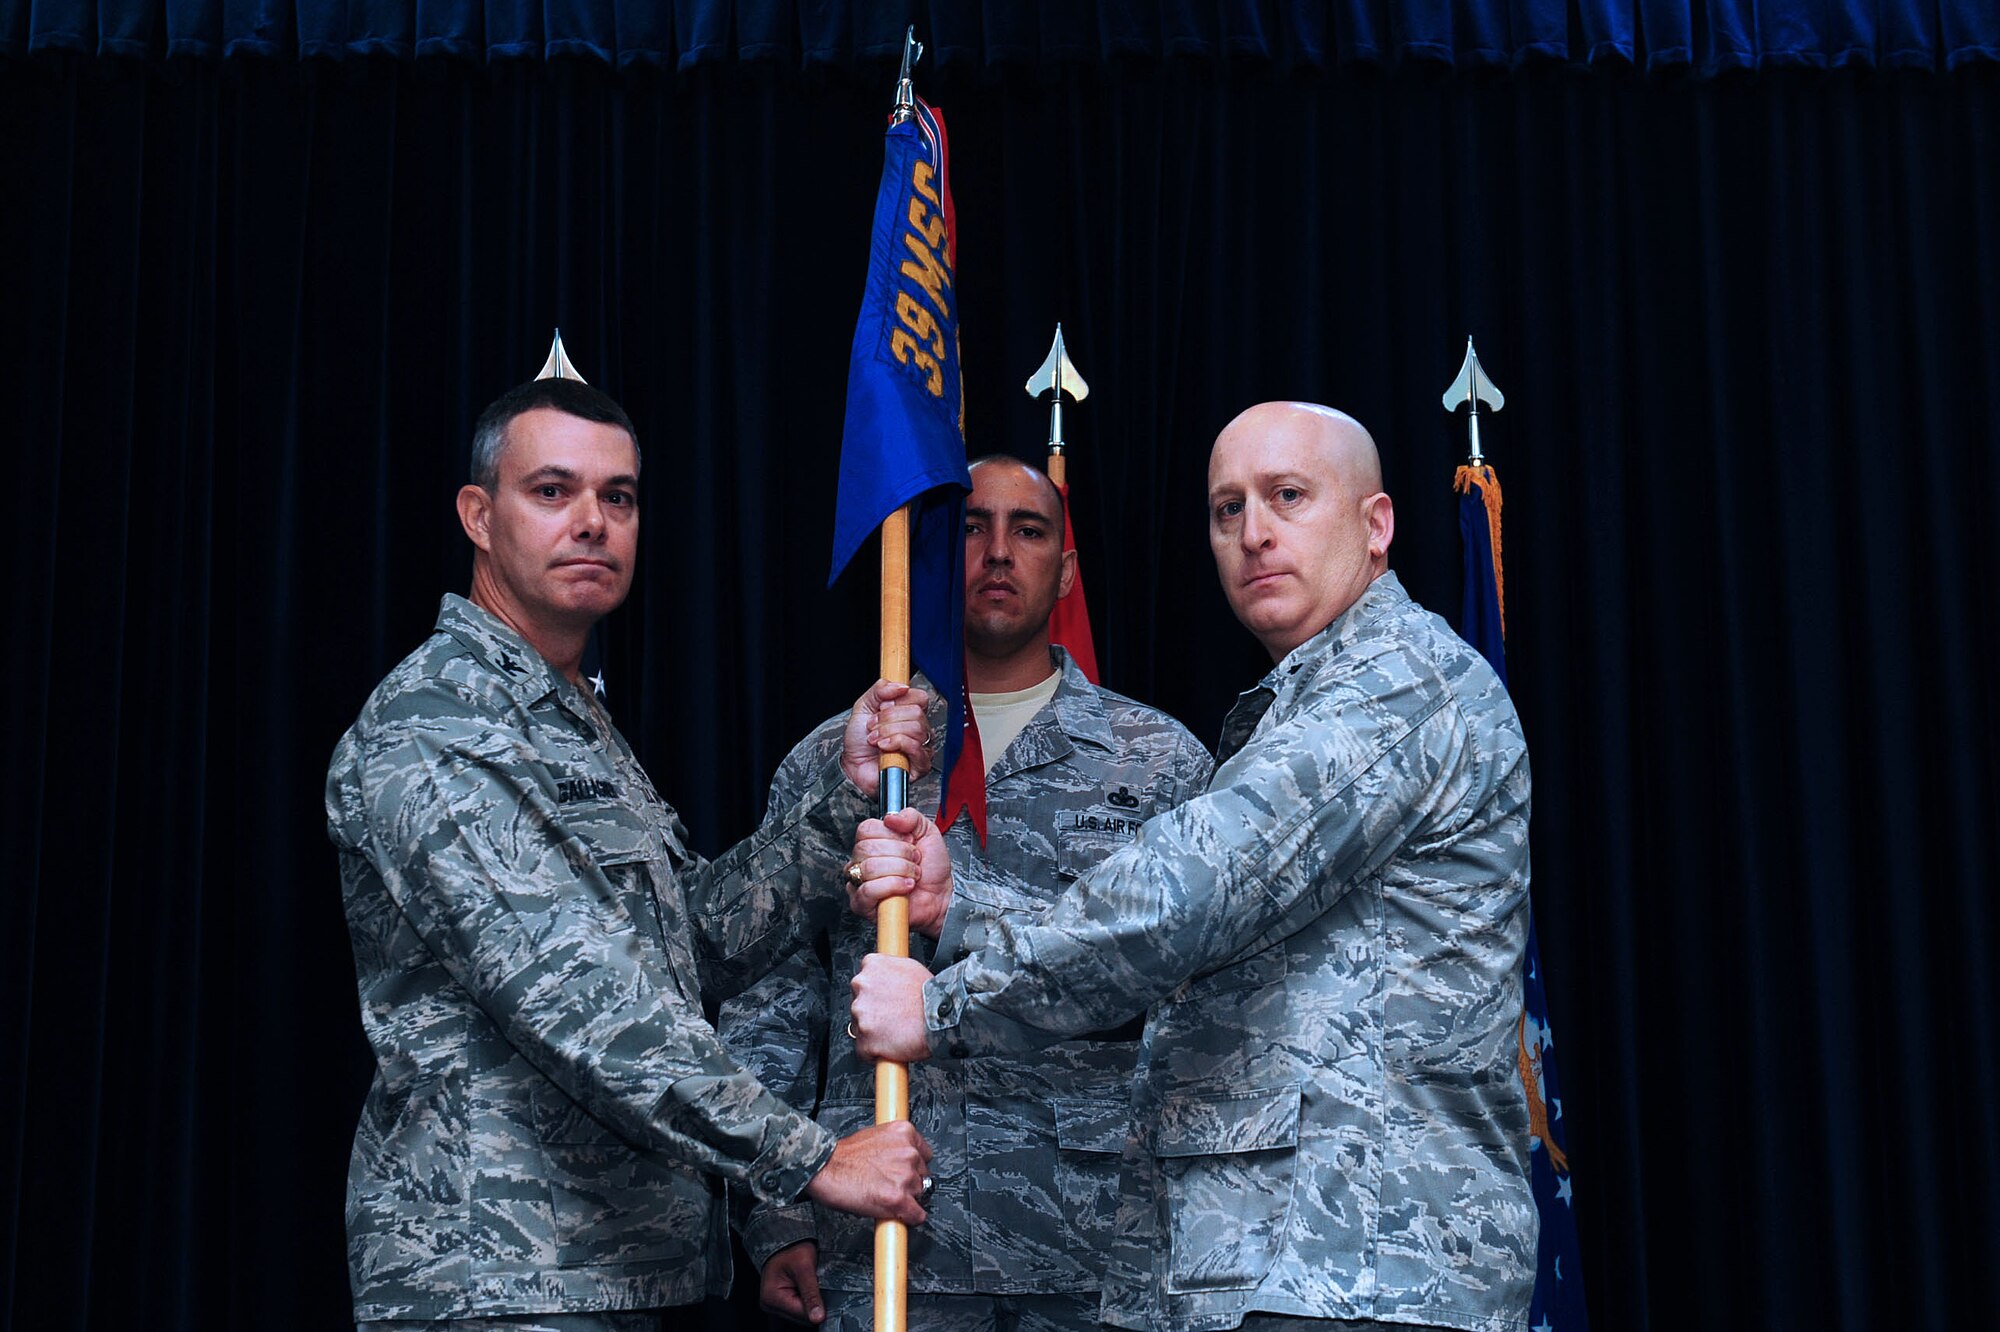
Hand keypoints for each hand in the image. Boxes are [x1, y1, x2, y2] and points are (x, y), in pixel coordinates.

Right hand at [758, 1241, 823, 1324]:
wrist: (788, 1239)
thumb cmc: (793, 1248)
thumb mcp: (804, 1268)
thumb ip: (811, 1294)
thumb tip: (818, 1318)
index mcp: (771, 1298)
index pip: (801, 1315)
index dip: (818, 1307)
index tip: (826, 1292)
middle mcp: (770, 1305)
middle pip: (801, 1316)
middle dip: (813, 1303)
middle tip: (818, 1283)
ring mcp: (775, 1304)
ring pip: (802, 1313)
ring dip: (811, 1301)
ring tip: (812, 1283)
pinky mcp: (781, 1302)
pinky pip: (799, 1307)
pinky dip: (807, 1300)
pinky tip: (808, 1288)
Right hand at [806, 1119, 933, 1225]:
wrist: (824, 1168)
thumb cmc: (842, 1155)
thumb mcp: (874, 1136)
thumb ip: (894, 1146)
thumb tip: (901, 1158)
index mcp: (904, 1133)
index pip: (926, 1154)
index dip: (914, 1166)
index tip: (907, 1172)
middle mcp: (909, 1153)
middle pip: (924, 1176)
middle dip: (910, 1182)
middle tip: (890, 1185)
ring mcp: (905, 1176)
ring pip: (920, 1195)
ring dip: (907, 1198)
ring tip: (885, 1196)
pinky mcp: (898, 1199)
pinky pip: (917, 1215)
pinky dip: (909, 1218)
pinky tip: (898, 1215)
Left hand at [840, 680, 933, 796]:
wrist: (851, 765)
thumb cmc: (859, 740)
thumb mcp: (864, 707)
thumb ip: (879, 690)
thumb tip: (900, 685)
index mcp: (909, 713)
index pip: (920, 697)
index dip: (899, 700)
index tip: (881, 707)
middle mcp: (919, 730)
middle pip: (917, 713)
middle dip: (888, 719)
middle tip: (873, 727)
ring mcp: (922, 747)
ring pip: (917, 729)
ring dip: (889, 732)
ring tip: (875, 739)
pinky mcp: (920, 765)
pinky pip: (917, 748)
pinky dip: (896, 744)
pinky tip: (883, 748)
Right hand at [848, 808, 953, 937]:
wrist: (941, 896)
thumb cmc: (932, 868)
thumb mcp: (928, 833)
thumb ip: (911, 817)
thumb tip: (890, 817)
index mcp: (874, 841)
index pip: (866, 829)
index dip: (892, 835)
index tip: (910, 843)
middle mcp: (862, 860)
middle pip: (866, 847)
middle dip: (900, 854)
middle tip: (913, 861)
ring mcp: (858, 882)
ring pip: (869, 867)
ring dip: (900, 871)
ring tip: (911, 875)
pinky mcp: (861, 904)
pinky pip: (868, 890)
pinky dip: (892, 886)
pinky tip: (905, 887)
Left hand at [849, 953, 936, 1064]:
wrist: (942, 1017)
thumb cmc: (932, 995)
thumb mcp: (910, 967)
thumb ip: (889, 970)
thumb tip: (885, 976)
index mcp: (871, 965)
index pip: (863, 980)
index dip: (876, 994)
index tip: (885, 1001)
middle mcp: (861, 985)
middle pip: (859, 1003)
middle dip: (873, 1012)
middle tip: (894, 1016)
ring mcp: (861, 1012)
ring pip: (860, 1026)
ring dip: (874, 1031)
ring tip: (896, 1030)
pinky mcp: (864, 1039)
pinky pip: (863, 1049)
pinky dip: (875, 1051)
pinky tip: (891, 1045)